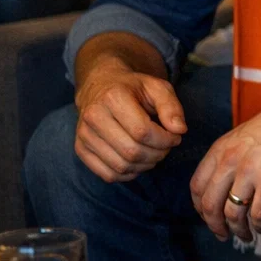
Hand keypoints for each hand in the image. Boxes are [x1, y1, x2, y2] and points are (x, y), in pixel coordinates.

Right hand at [73, 63, 186, 181]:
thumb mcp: (157, 87)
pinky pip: (108, 174)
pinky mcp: (81, 149)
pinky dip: (129, 174)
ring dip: (145, 165)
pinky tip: (139, 162)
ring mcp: (84, 135)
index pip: (142, 131)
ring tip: (154, 153)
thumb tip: (180, 130)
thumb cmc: (133, 88)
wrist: (100, 86)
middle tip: (167, 147)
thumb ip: (171, 107)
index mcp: (113, 98)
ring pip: (121, 166)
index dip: (165, 140)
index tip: (175, 136)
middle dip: (158, 154)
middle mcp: (93, 117)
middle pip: (132, 151)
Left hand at [189, 90, 260, 241]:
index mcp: (220, 149)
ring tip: (246, 235)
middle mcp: (230, 161)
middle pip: (210, 205)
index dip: (200, 208)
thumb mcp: (245, 136)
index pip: (196, 187)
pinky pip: (259, 214)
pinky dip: (259, 226)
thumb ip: (231, 158)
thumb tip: (228, 186)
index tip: (209, 217)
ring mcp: (250, 171)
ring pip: (232, 213)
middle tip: (223, 234)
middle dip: (214, 226)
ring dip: (238, 230)